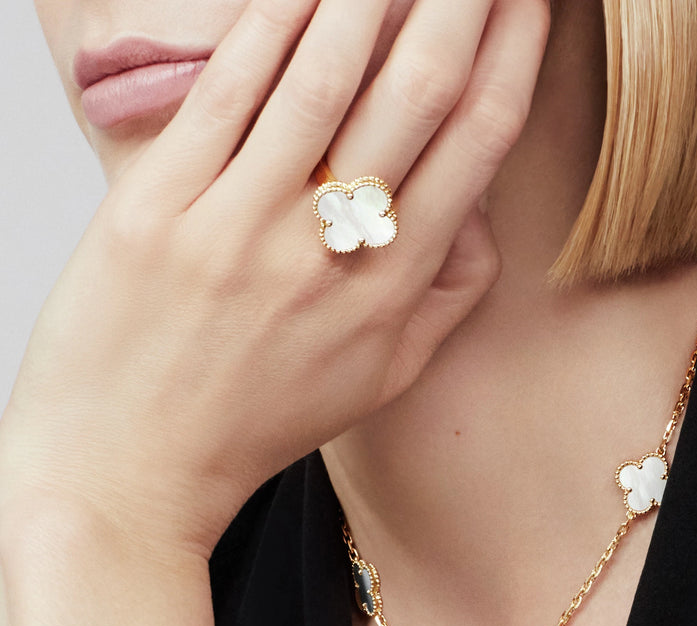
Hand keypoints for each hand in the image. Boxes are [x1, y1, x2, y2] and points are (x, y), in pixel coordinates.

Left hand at [0, 0, 548, 559]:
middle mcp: (328, 256)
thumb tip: (481, 209)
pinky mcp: (160, 208)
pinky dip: (272, 20)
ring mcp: (242, 228)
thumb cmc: (254, 423)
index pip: (474, 145)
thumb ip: (445, 298)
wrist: (133, 473)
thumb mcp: (377, 381)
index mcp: (391, 294)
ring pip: (325, 73)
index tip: (528, 3)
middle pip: (417, 92)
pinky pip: (229, 91)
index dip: (512, 56)